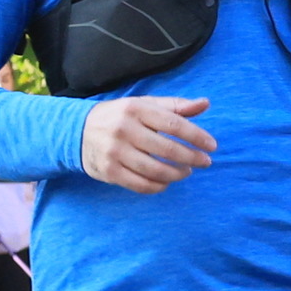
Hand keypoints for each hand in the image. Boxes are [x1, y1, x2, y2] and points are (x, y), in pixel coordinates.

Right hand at [81, 94, 215, 192]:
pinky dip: (158, 186)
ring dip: (177, 174)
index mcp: (136, 109)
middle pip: (167, 149)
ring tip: (186, 171)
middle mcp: (124, 129)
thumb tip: (205, 104)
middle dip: (191, 158)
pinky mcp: (109, 171)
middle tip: (205, 162)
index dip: (196, 136)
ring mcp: (115, 152)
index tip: (212, 146)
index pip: (173, 124)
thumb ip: (175, 106)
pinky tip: (166, 182)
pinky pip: (140, 185)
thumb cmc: (120, 117)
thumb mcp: (145, 105)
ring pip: (155, 170)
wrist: (78, 131)